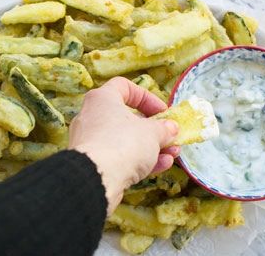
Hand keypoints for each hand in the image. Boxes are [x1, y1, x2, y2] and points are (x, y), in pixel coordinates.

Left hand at [69, 77, 179, 213]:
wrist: (96, 177)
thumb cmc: (123, 143)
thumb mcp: (151, 133)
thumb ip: (163, 128)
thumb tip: (171, 127)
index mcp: (102, 98)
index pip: (124, 86)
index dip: (146, 97)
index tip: (163, 112)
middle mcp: (92, 114)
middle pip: (127, 116)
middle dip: (153, 128)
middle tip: (171, 137)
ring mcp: (92, 139)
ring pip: (125, 138)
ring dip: (151, 146)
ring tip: (173, 154)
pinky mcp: (94, 160)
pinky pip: (119, 155)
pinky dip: (140, 159)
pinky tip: (162, 165)